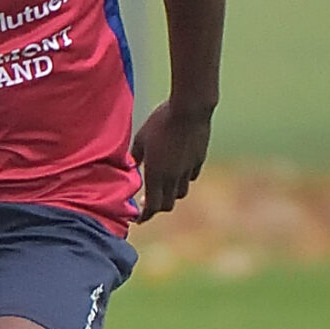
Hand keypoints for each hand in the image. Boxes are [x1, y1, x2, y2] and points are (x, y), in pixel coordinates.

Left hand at [130, 95, 213, 221]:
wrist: (189, 109)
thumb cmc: (160, 121)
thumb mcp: (141, 138)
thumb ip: (136, 156)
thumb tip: (130, 167)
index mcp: (156, 174)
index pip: (152, 206)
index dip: (144, 216)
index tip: (138, 219)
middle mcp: (173, 177)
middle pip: (167, 204)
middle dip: (157, 207)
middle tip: (148, 202)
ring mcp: (188, 170)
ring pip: (181, 192)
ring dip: (171, 194)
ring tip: (163, 186)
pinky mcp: (199, 160)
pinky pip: (191, 176)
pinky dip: (183, 178)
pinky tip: (178, 170)